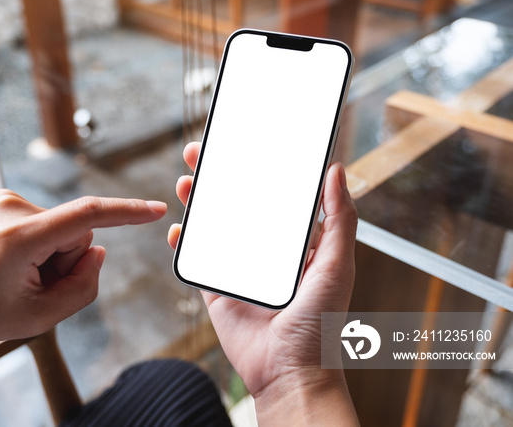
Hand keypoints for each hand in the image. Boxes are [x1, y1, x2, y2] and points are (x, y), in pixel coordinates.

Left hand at [0, 191, 166, 379]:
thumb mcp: (38, 317)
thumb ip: (83, 286)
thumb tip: (97, 250)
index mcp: (20, 238)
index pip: (87, 216)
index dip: (127, 213)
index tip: (156, 209)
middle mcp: (10, 207)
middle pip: (74, 232)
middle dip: (65, 260)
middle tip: (32, 285)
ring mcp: (1, 198)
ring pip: (58, 226)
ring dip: (49, 253)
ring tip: (14, 274)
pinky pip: (41, 220)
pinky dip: (36, 242)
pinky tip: (8, 261)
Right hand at [168, 142, 358, 424]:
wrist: (290, 372)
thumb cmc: (321, 323)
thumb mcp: (338, 264)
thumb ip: (339, 218)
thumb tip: (336, 170)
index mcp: (294, 243)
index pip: (270, 196)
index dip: (255, 169)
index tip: (241, 143)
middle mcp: (264, 252)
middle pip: (235, 205)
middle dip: (217, 178)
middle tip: (200, 152)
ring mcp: (238, 269)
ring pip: (212, 227)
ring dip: (197, 202)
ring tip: (186, 180)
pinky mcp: (216, 289)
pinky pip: (196, 261)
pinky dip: (183, 243)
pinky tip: (178, 228)